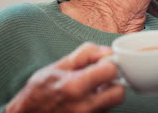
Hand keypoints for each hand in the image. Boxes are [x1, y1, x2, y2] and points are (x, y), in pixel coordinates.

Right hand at [6, 42, 124, 112]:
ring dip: (106, 96)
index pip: (111, 71)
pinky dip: (99, 106)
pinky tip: (85, 102)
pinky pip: (103, 112)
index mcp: (73, 86)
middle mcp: (82, 106)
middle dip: (114, 84)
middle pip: (119, 92)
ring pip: (112, 104)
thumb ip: (85, 54)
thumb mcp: (57, 67)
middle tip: (102, 80)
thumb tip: (108, 52)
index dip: (109, 64)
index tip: (102, 64)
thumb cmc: (38, 93)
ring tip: (89, 92)